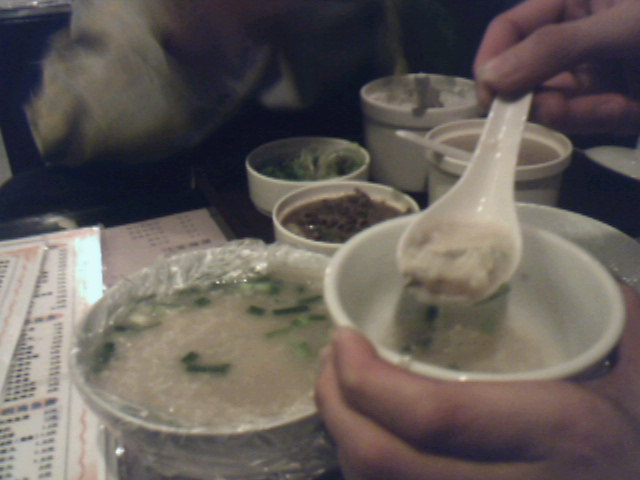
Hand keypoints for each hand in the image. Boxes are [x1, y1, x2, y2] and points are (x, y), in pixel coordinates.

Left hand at [315, 285, 639, 479]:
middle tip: (330, 361)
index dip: (369, 381)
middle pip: (385, 462)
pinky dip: (366, 470)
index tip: (344, 339)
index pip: (436, 416)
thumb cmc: (635, 434)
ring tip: (338, 392)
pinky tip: (367, 436)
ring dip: (343, 439)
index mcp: (555, 434)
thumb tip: (578, 269)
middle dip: (336, 407)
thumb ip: (615, 322)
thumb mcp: (635, 374)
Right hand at [473, 0, 639, 133]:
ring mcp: (590, 73)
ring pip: (553, 104)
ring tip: (615, 105)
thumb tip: (490, 78)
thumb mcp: (621, 26)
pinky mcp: (608, 103)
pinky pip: (584, 121)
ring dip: (577, 113)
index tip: (489, 99)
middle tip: (556, 109)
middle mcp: (572, 39)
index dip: (492, 62)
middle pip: (524, 74)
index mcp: (570, 3)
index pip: (509, 30)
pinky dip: (602, 120)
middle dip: (539, 97)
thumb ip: (554, 48)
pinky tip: (628, 109)